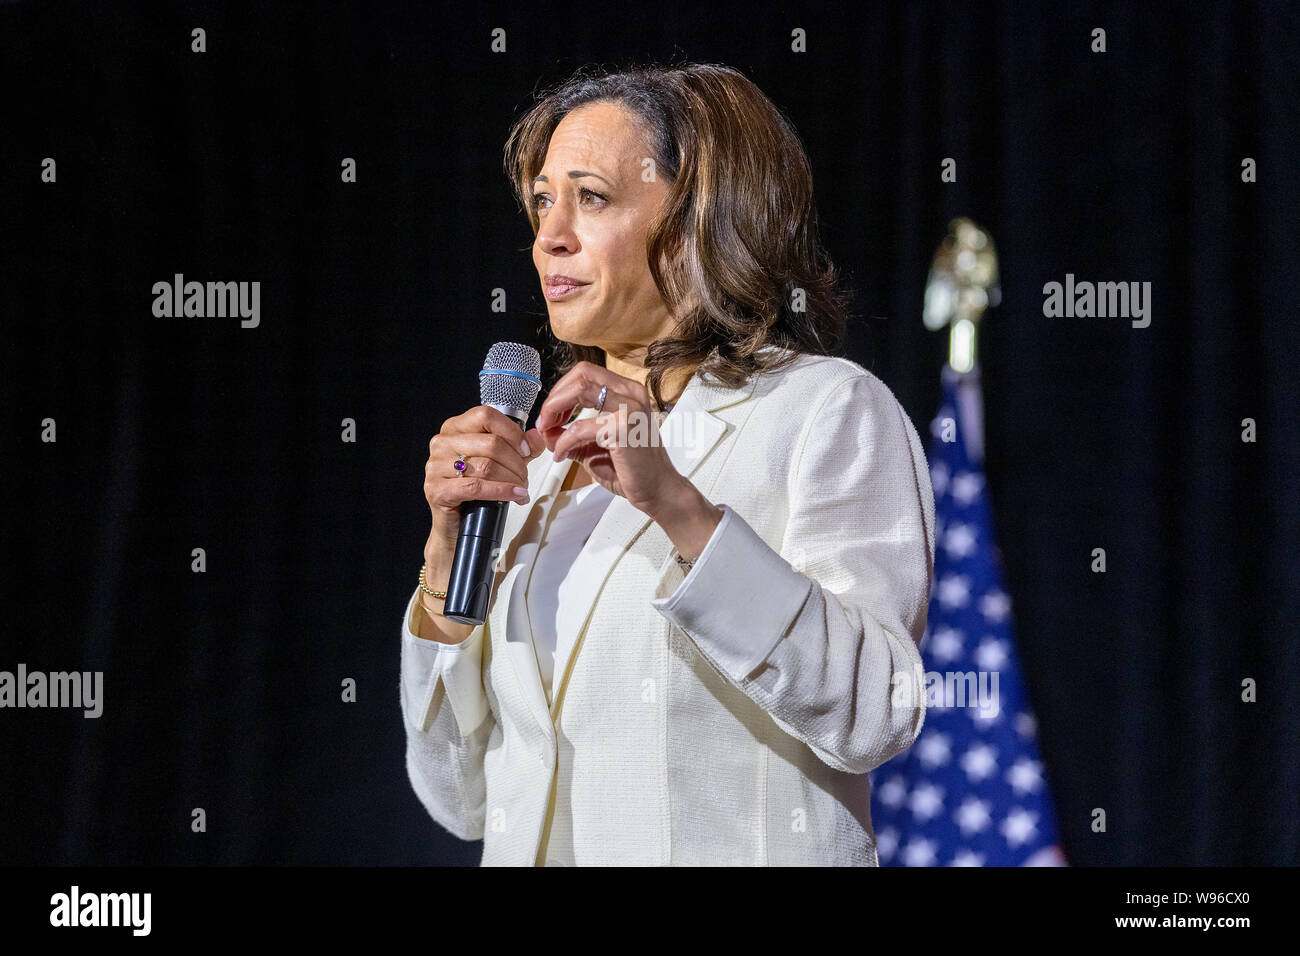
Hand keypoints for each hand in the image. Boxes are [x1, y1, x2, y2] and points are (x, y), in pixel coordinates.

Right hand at [424, 405, 544, 556]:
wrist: (457, 526)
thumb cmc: (475, 492)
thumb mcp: (502, 462)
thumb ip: (520, 447)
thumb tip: (536, 436)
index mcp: (455, 428)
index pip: (486, 415)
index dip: (512, 432)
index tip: (526, 450)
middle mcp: (442, 442)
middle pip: (491, 443)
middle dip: (516, 463)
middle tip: (525, 478)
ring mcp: (435, 465)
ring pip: (486, 465)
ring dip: (512, 479)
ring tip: (521, 489)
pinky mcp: (436, 489)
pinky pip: (476, 487)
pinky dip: (502, 491)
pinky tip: (515, 495)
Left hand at [534, 361, 688, 518]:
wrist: (658, 490)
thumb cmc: (634, 469)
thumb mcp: (595, 446)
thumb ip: (571, 435)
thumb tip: (546, 429)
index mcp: (628, 392)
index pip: (586, 373)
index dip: (561, 390)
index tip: (551, 412)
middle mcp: (632, 394)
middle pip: (581, 374)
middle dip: (555, 397)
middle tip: (545, 420)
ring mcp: (629, 408)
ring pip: (579, 390)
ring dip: (554, 410)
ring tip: (549, 432)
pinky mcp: (623, 428)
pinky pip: (579, 428)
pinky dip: (563, 441)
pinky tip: (562, 454)